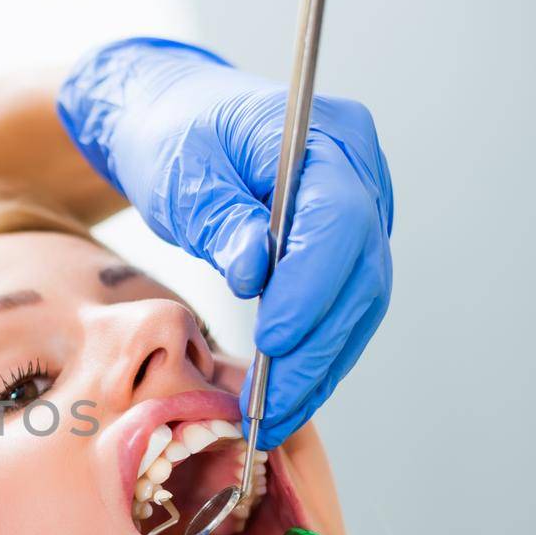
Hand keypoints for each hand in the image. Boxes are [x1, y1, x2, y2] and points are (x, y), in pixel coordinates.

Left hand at [57, 37, 393, 447]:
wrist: (174, 120)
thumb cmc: (173, 136)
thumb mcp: (181, 172)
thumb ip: (220, 218)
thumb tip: (256, 272)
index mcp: (326, 138)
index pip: (339, 222)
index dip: (310, 289)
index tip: (272, 342)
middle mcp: (359, 174)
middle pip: (361, 273)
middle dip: (316, 348)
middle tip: (270, 405)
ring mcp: (362, 210)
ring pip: (360, 302)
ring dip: (320, 365)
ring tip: (272, 415)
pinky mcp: (345, 247)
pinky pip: (343, 307)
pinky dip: (317, 353)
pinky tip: (285, 394)